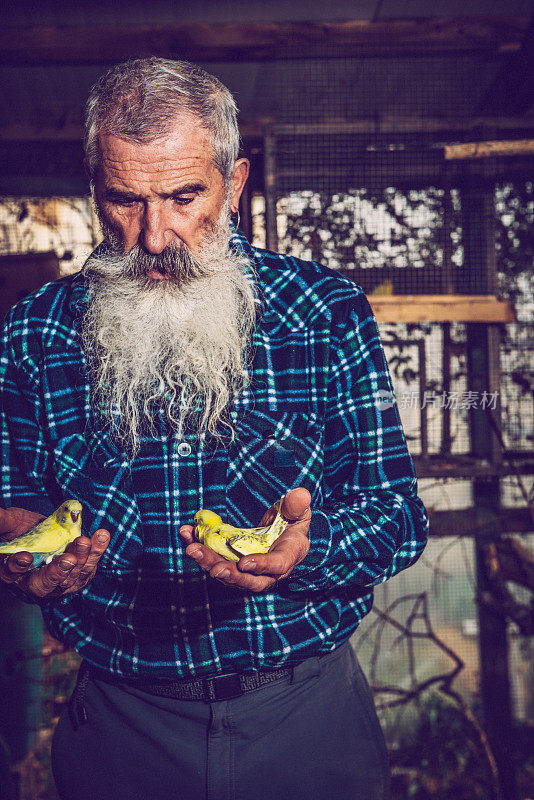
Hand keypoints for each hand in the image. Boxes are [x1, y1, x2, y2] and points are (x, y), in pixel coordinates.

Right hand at [0, 505, 110, 599]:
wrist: (44, 530)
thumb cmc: (21, 530)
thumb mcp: (10, 524)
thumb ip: (3, 521)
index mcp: (13, 570)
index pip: (12, 573)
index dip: (18, 566)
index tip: (25, 557)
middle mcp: (35, 580)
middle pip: (45, 583)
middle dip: (58, 572)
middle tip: (67, 560)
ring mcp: (59, 580)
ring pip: (70, 576)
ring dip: (80, 559)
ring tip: (84, 541)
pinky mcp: (77, 573)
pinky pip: (88, 566)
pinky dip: (96, 550)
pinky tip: (101, 536)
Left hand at [180, 488, 310, 592]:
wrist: (283, 532)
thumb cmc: (293, 521)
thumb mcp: (298, 510)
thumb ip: (297, 505)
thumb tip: (300, 495)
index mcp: (287, 556)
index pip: (276, 566)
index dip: (261, 566)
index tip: (244, 563)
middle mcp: (267, 571)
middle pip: (247, 579)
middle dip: (229, 573)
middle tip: (212, 567)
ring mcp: (247, 570)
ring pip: (227, 573)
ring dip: (208, 562)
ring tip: (191, 549)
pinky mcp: (231, 563)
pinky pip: (215, 559)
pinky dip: (200, 548)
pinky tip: (187, 534)